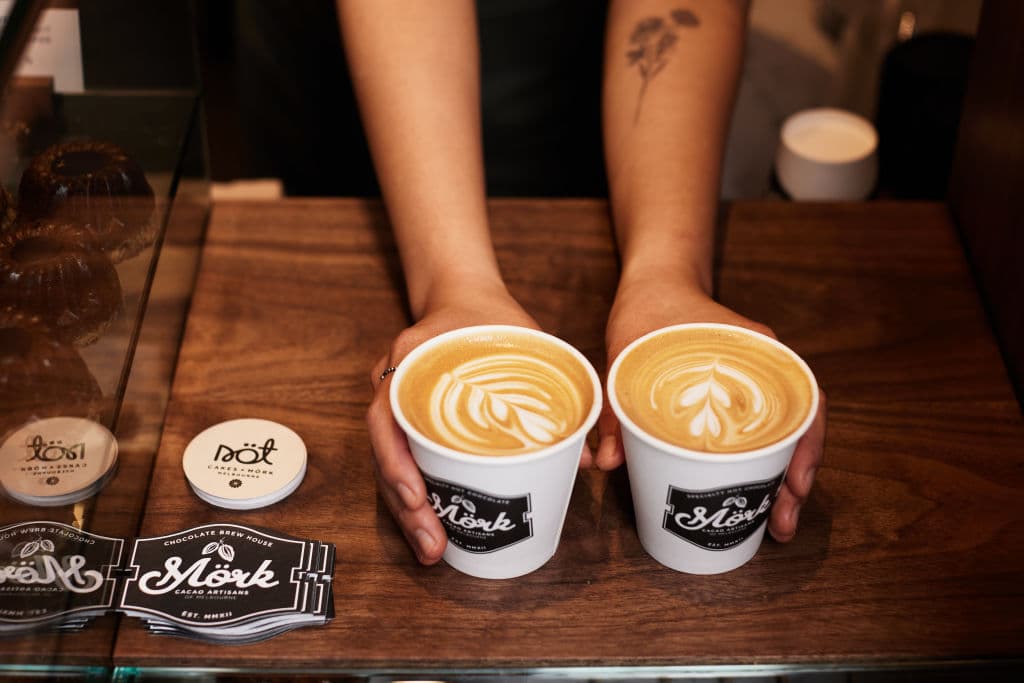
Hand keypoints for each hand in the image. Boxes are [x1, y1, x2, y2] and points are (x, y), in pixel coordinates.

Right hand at [368, 277, 539, 563]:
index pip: (387, 412)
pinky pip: (400, 461)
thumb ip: (553, 391)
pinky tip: (432, 526)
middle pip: (384, 453)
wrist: (461, 296)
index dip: (397, 459)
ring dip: (407, 511)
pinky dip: (414, 496)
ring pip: (387, 465)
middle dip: (406, 506)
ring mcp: (392, 402)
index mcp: (412, 356)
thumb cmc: (492, 318)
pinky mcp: (403, 420)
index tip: (416, 495)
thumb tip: (587, 457)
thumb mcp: (528, 342)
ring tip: (432, 550)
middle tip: (433, 546)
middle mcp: (391, 382)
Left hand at [592, 269, 826, 542]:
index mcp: (756, 351)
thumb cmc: (647, 308)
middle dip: (797, 481)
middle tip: (783, 526)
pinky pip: (763, 432)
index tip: (796, 484)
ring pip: (785, 436)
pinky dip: (764, 463)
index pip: (805, 399)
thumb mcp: (626, 351)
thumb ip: (614, 406)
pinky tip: (754, 495)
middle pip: (800, 428)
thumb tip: (607, 462)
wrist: (653, 281)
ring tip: (777, 525)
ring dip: (785, 479)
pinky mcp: (741, 395)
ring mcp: (757, 383)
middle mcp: (766, 368)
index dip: (806, 445)